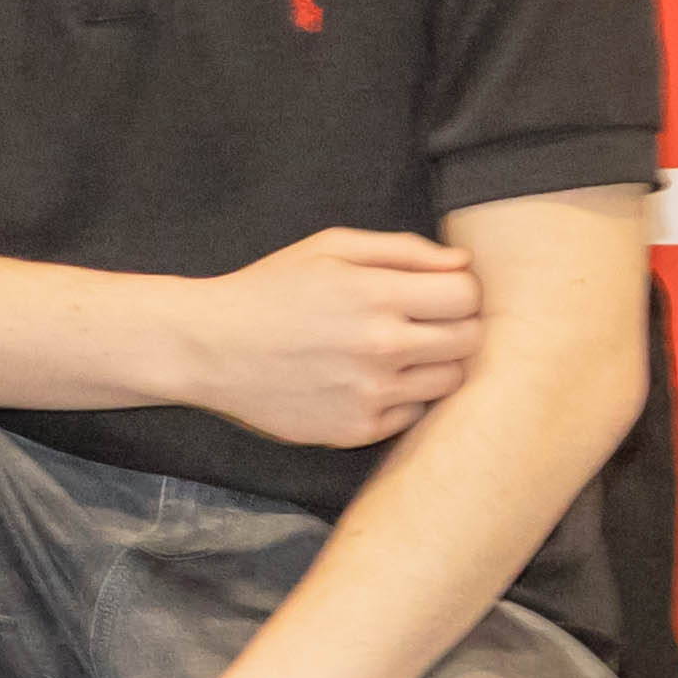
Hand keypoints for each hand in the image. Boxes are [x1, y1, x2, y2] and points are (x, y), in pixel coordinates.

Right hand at [168, 229, 482, 447]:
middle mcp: (380, 347)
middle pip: (469, 340)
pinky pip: (414, 415)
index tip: (434, 292)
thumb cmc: (269, 289)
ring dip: (434, 363)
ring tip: (396, 351)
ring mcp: (371, 394)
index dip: (457, 289)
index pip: (466, 295)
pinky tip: (367, 379)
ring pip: (451, 381)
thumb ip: (401, 250)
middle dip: (455, 325)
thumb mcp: (327, 248)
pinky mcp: (358, 429)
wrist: (208, 347)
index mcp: (374, 294)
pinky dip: (401, 397)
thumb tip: (464, 264)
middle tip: (421, 321)